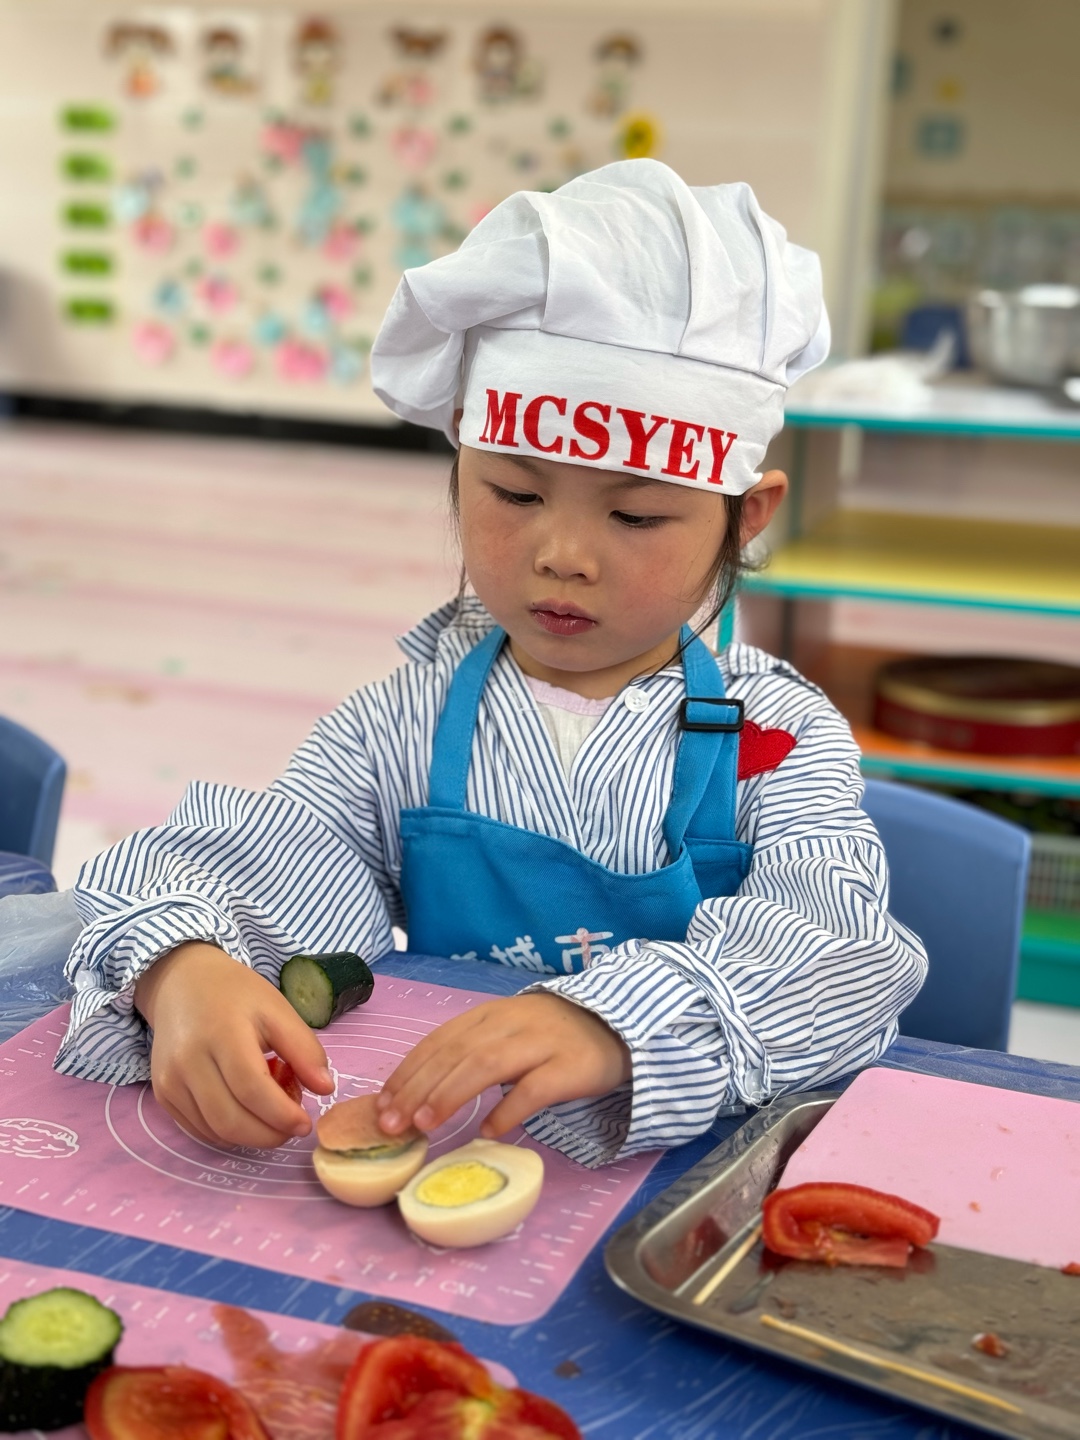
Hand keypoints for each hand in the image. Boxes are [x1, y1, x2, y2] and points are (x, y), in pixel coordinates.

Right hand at [134, 942, 333, 1148]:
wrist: (181, 983)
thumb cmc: (236, 995)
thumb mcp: (277, 1010)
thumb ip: (304, 1049)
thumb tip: (326, 1089)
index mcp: (222, 1034)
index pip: (251, 1089)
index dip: (281, 1115)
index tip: (306, 1123)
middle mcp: (188, 1061)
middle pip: (230, 1119)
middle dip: (269, 1135)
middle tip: (292, 1127)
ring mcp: (170, 1081)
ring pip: (214, 1131)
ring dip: (250, 1136)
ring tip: (270, 1114)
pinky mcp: (162, 1094)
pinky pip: (199, 1130)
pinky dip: (228, 1133)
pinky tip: (245, 1113)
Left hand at [375, 992, 631, 1139]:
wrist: (616, 1025)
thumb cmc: (551, 1037)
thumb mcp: (506, 1033)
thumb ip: (470, 1053)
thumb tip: (419, 1094)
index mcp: (489, 1015)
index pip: (440, 1040)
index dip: (408, 1071)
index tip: (382, 1104)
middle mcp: (510, 1024)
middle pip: (456, 1053)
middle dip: (418, 1088)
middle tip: (391, 1124)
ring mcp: (541, 1043)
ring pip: (487, 1065)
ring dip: (450, 1094)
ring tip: (425, 1124)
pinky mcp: (569, 1067)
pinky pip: (534, 1089)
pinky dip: (508, 1109)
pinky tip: (488, 1130)